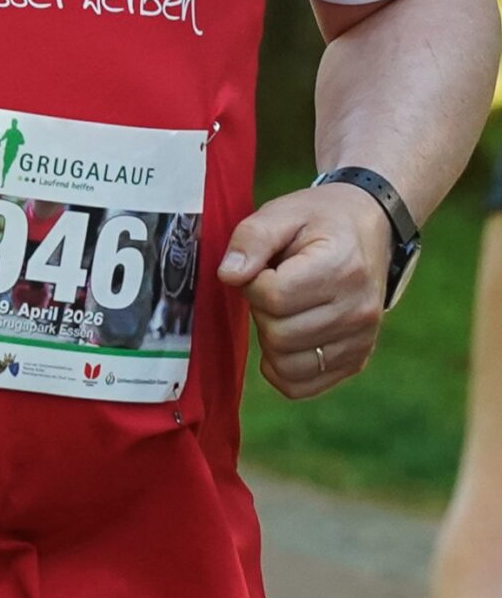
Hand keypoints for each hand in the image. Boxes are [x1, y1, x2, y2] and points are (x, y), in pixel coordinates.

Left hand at [219, 182, 392, 397]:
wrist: (369, 228)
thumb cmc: (320, 221)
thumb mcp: (282, 212)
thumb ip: (251, 239)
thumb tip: (228, 276)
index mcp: (341, 268)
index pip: (274, 297)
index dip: (253, 284)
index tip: (263, 268)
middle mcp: (358, 310)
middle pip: (279, 335)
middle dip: (261, 311)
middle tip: (272, 288)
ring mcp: (361, 339)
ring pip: (287, 365)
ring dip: (270, 340)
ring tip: (283, 310)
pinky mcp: (356, 360)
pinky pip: (302, 386)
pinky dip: (282, 368)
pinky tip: (284, 340)